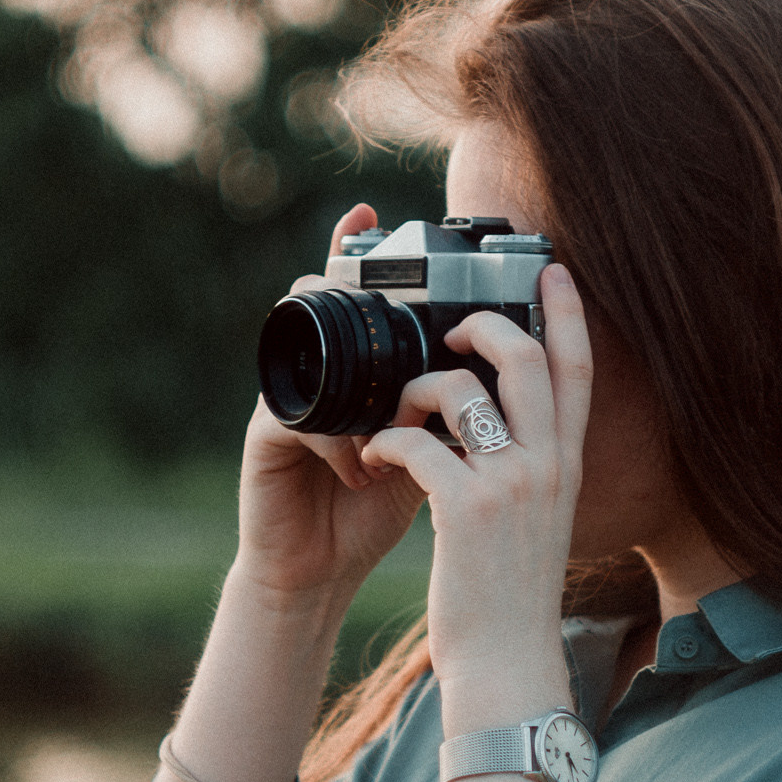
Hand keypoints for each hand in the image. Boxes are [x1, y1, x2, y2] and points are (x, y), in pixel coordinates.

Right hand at [233, 204, 427, 598]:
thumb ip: (457, 405)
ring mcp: (285, 402)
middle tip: (372, 278)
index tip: (369, 208)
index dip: (353, 250)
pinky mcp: (264, 441)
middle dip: (337, 285)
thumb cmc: (375, 508)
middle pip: (315, 306)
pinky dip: (338, 441)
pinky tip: (365, 465)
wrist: (320, 573)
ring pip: (303, 354)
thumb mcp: (429, 448)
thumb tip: (516, 366)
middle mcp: (314, 375)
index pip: (352, 298)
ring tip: (388, 398)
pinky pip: (298, 420)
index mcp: (355, 371)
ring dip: (350, 374)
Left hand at [360, 261, 591, 693]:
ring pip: (464, 390)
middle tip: (451, 329)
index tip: (555, 271)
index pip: (579, 372)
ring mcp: (509, 485)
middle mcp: (547, 466)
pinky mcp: (464, 508)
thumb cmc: (511, 598)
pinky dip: (386, 440)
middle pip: (528, 358)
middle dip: (484, 325)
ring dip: (418, 386)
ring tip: (397, 411)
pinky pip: (416, 442)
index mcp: (566, 466)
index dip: (570, 314)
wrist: (507, 662)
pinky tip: (373, 457)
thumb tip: (499, 429)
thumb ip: (529, 472)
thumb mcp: (539, 523)